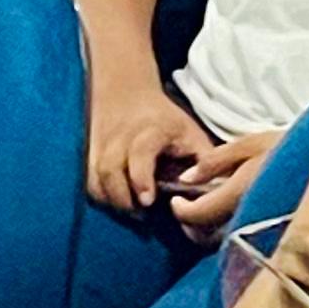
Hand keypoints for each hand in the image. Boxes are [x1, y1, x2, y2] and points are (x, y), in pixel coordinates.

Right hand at [88, 77, 210, 215]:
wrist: (126, 92)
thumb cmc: (165, 120)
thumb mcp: (190, 132)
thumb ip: (205, 160)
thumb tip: (220, 189)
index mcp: (151, 130)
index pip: (140, 151)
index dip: (141, 177)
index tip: (148, 200)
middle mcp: (122, 137)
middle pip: (111, 169)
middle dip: (123, 198)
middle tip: (141, 215)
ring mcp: (102, 146)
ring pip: (97, 179)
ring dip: (112, 201)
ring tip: (132, 212)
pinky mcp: (89, 155)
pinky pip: (88, 182)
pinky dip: (101, 197)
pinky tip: (117, 203)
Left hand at [166, 126, 275, 232]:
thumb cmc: (287, 147)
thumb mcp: (250, 143)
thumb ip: (215, 161)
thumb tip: (186, 178)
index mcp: (238, 193)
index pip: (196, 215)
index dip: (180, 209)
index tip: (176, 198)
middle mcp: (245, 217)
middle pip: (204, 235)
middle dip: (190, 222)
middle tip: (189, 203)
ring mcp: (257, 230)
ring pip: (219, 242)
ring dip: (206, 228)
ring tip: (207, 207)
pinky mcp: (266, 235)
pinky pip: (236, 240)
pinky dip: (223, 230)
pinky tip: (227, 214)